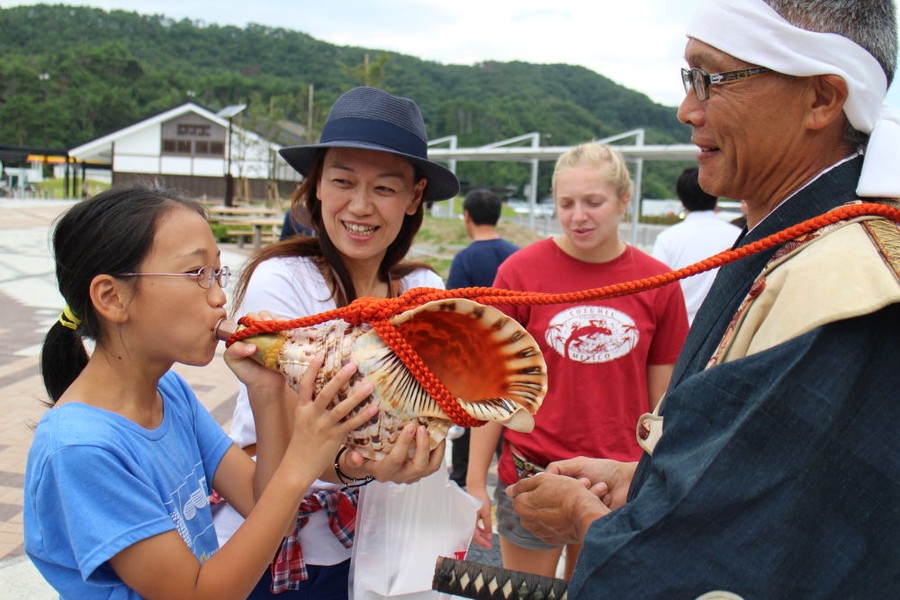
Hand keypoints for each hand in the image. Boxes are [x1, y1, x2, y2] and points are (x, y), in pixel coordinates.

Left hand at [223, 311, 286, 399]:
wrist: (266, 385)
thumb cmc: (248, 373)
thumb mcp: (234, 361)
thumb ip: (234, 351)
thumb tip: (251, 346)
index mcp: (243, 334)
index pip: (246, 319)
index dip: (251, 320)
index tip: (254, 327)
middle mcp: (257, 332)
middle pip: (260, 315)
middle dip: (263, 318)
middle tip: (266, 327)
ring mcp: (271, 334)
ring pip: (272, 318)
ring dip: (274, 321)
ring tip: (275, 330)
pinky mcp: (283, 338)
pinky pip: (284, 326)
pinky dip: (284, 326)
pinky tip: (283, 332)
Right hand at [286, 357, 378, 477]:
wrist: (296, 467)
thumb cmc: (302, 442)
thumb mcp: (302, 420)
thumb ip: (312, 406)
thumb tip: (325, 389)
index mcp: (302, 408)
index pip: (305, 385)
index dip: (312, 368)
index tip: (321, 353)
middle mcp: (311, 415)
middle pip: (326, 393)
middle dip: (339, 378)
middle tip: (353, 365)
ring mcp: (323, 427)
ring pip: (341, 408)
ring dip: (356, 396)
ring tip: (369, 385)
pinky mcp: (333, 438)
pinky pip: (351, 425)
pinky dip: (363, 416)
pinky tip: (374, 408)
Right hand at [342, 423, 444, 483]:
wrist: (368, 466)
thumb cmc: (362, 458)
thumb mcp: (352, 458)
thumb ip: (352, 458)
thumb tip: (354, 457)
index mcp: (384, 472)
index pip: (396, 459)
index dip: (404, 443)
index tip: (410, 426)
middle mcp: (400, 476)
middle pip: (419, 467)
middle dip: (423, 446)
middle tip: (423, 428)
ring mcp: (412, 475)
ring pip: (431, 467)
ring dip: (437, 449)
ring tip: (437, 431)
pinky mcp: (420, 471)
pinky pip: (434, 463)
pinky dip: (439, 450)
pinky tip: (439, 434)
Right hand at [466, 485, 493, 548]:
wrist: (475, 487)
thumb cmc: (481, 499)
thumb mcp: (486, 513)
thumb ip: (487, 525)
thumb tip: (489, 536)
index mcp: (470, 520)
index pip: (475, 536)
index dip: (482, 542)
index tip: (489, 546)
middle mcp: (467, 520)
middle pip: (473, 535)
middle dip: (481, 540)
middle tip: (489, 544)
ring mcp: (467, 518)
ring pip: (473, 531)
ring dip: (480, 536)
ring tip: (488, 539)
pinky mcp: (469, 516)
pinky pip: (472, 526)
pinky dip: (479, 530)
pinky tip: (485, 531)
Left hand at [506, 473, 609, 545]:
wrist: (586, 516)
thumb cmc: (567, 494)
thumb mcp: (544, 479)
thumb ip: (523, 484)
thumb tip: (508, 490)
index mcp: (521, 505)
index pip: (519, 494)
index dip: (533, 487)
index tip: (547, 486)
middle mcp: (526, 521)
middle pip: (529, 506)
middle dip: (539, 499)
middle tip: (558, 493)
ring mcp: (538, 532)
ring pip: (539, 516)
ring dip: (548, 510)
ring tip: (565, 503)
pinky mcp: (551, 539)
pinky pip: (549, 526)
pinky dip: (555, 521)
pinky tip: (567, 515)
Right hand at [546, 457, 636, 509]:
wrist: (628, 481)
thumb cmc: (604, 470)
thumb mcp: (578, 464)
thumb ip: (557, 468)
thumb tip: (541, 478)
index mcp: (570, 488)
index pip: (554, 491)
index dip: (559, 486)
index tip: (567, 480)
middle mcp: (576, 500)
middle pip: (563, 500)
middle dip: (576, 488)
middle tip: (588, 481)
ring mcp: (586, 510)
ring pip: (575, 507)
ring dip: (588, 494)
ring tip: (601, 486)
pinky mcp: (594, 518)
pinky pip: (587, 513)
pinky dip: (596, 500)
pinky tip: (606, 493)